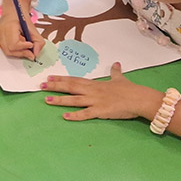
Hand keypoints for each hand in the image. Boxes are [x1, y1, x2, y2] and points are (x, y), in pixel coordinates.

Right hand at [0, 7, 44, 59]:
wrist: (12, 10)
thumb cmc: (21, 17)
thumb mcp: (33, 27)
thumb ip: (38, 41)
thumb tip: (36, 53)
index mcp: (9, 27)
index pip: (13, 44)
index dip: (23, 47)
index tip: (31, 45)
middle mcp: (0, 32)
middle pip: (10, 50)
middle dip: (22, 53)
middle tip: (31, 53)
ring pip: (8, 52)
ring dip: (19, 53)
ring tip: (26, 48)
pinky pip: (6, 49)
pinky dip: (14, 50)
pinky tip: (20, 45)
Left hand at [41, 63, 163, 120]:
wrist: (140, 98)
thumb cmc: (130, 89)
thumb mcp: (120, 78)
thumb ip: (116, 72)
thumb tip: (116, 63)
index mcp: (95, 84)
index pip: (74, 80)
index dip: (61, 79)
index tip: (49, 77)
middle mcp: (92, 91)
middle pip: (70, 88)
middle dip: (55, 87)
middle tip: (41, 86)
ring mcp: (95, 101)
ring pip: (74, 100)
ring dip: (60, 100)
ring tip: (46, 100)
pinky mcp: (100, 111)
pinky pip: (85, 114)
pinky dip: (75, 115)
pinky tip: (64, 116)